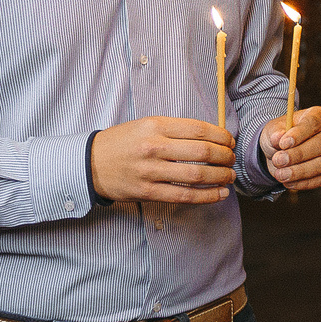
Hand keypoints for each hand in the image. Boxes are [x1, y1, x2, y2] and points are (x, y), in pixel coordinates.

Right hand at [91, 116, 234, 203]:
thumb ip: (174, 130)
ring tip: (229, 177)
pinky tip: (219, 194)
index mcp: (155, 125)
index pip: (199, 129)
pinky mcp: (147, 192)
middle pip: (202, 152)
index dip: (221, 136)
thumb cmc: (121, 143)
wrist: (88, 163)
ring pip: (196, 175)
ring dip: (220, 177)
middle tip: (232, 160)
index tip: (230, 141)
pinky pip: (183, 195)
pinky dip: (206, 196)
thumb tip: (210, 136)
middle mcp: (154, 147)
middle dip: (225, 157)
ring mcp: (150, 171)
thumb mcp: (145, 125)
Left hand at [262, 106, 320, 191]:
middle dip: (298, 155)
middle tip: (278, 160)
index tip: (283, 143)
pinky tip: (288, 182)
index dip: (300, 133)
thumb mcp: (274, 129)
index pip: (315, 122)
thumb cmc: (282, 135)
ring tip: (280, 174)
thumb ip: (275, 132)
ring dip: (300, 171)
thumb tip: (278, 138)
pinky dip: (303, 183)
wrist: (283, 150)